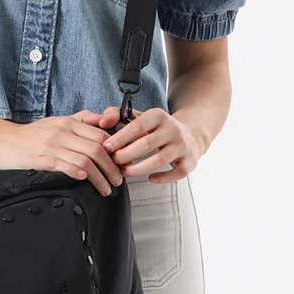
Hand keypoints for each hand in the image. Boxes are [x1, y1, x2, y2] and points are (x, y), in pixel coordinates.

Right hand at [0, 110, 125, 197]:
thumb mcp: (57, 121)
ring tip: (106, 188)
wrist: (1, 140)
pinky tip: (85, 180)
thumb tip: (105, 122)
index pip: (101, 134)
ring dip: (100, 176)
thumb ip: (81, 120)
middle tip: (117, 179)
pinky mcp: (41, 158)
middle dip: (112, 167)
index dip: (115, 151)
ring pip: (85, 159)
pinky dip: (78, 172)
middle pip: (97, 148)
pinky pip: (64, 165)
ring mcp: (52, 145)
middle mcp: (62, 132)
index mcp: (68, 122)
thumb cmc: (30, 135)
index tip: (120, 163)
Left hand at [93, 105, 208, 183]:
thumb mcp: (140, 116)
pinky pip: (176, 173)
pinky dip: (162, 178)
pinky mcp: (189, 162)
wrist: (190, 134)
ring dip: (139, 169)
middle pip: (146, 144)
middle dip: (126, 155)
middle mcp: (172, 129)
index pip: (137, 126)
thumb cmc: (158, 128)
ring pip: (159, 160)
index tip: (107, 147)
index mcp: (158, 116)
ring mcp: (182, 146)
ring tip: (124, 172)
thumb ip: (117, 115)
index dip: (120, 138)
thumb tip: (102, 122)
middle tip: (113, 162)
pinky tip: (150, 178)